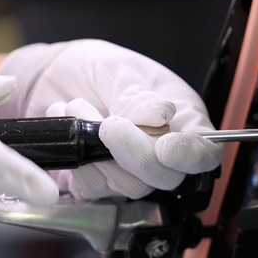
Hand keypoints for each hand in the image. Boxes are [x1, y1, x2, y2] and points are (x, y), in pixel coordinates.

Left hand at [0, 39, 222, 199]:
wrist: (52, 76)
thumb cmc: (95, 67)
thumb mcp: (118, 68)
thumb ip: (136, 94)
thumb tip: (158, 116)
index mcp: (183, 118)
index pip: (205, 151)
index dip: (190, 156)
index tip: (165, 147)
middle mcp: (164, 150)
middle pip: (168, 177)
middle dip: (137, 156)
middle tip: (109, 125)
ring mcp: (132, 170)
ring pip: (131, 187)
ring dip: (99, 152)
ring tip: (78, 107)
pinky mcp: (101, 180)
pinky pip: (96, 189)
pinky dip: (79, 163)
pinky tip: (70, 127)